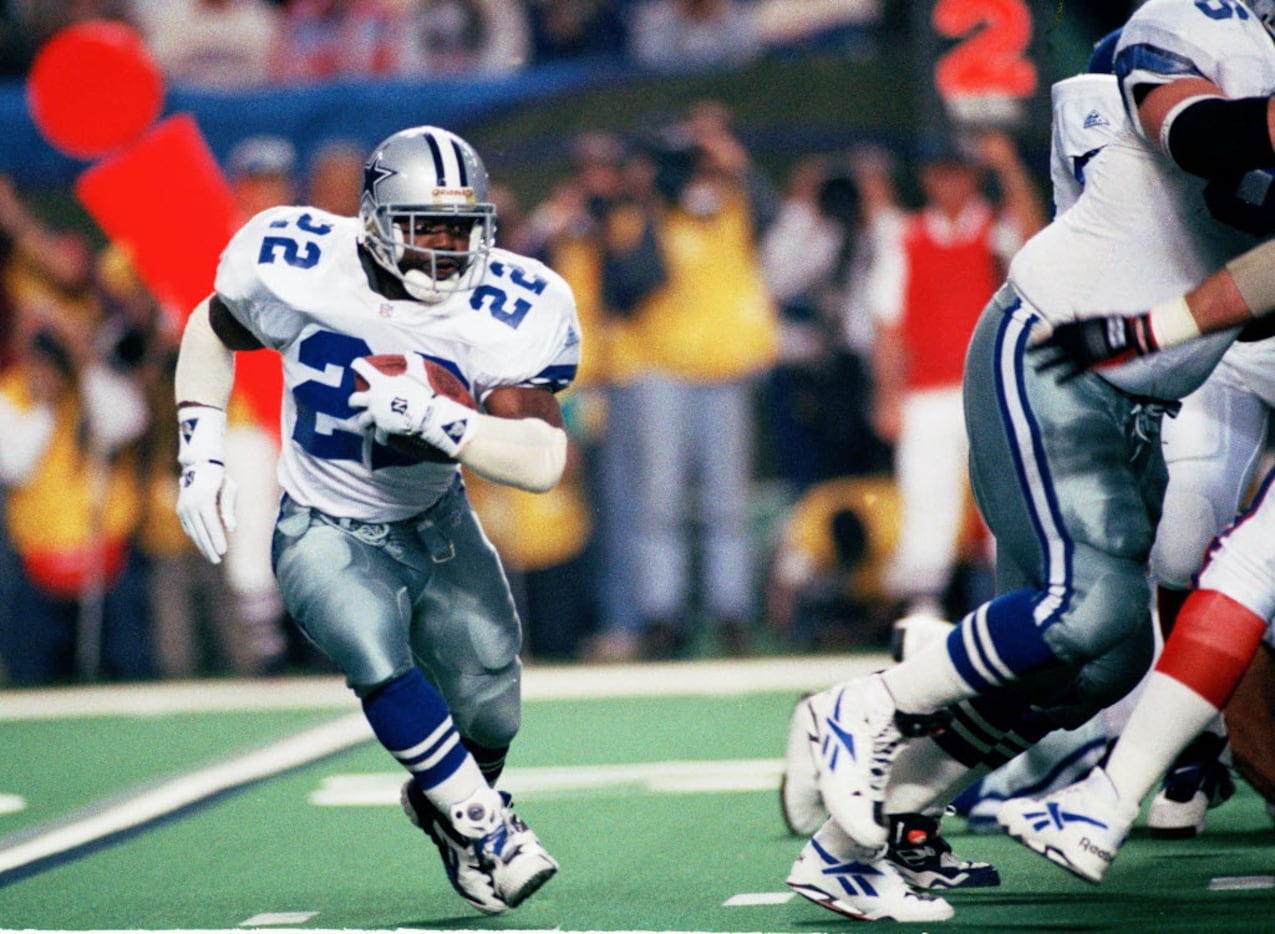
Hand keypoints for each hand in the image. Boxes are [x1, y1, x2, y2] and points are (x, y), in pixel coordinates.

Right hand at [178, 461, 237, 562]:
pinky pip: (188, 528)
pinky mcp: (180, 510)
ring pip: (193, 532)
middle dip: (209, 547)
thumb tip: (232, 529)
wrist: (199, 465)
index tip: (223, 552)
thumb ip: (229, 509)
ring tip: (212, 557)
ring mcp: (183, 508)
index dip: (217, 539)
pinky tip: (203, 546)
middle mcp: (191, 505)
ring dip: (202, 545)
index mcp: (204, 499)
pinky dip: (195, 538)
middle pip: (201, 531)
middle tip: (217, 560)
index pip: (211, 524)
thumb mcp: (229, 489)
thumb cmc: (219, 478)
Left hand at [348, 356, 475, 457]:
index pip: (362, 368)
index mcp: (379, 383)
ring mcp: (376, 416)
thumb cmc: (420, 393)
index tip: (356, 364)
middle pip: (353, 400)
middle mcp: (373, 399)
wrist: (425, 416)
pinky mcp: (383, 430)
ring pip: (362, 420)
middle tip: (357, 402)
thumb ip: (413, 361)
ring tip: (369, 422)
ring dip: (365, 421)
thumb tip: (409, 353)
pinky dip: (381, 437)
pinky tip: (384, 437)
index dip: (358, 364)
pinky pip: (378, 436)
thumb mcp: (418, 373)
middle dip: (354, 401)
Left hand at [1029, 313, 1156, 379]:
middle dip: (1038, 349)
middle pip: (1051, 345)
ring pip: (1058, 360)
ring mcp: (1080, 352)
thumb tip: (1074, 312)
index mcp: (1075, 327)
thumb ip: (1083, 318)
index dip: (1042, 334)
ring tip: (1036, 370)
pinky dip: (1064, 377)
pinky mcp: (1089, 363)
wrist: (1130, 334)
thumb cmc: (1115, 324)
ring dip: (1046, 365)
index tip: (1033, 338)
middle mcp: (1074, 339)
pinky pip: (1073, 372)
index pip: (1053, 330)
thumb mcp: (1097, 317)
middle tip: (1027, 353)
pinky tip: (1056, 382)